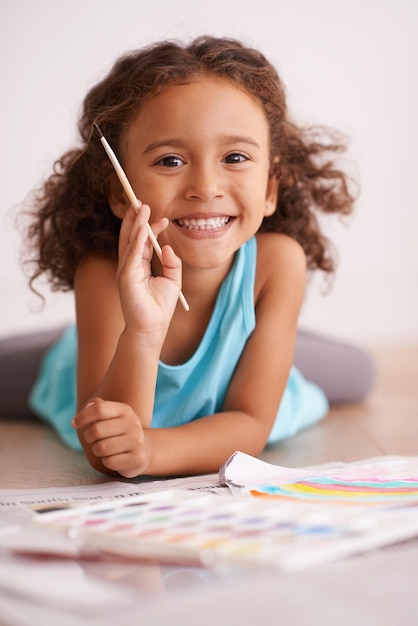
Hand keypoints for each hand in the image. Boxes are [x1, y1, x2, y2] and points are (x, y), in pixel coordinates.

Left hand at [71, 398, 148, 477]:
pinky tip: (113, 457)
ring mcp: (137, 441)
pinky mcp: (137, 458)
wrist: (144, 450)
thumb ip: (98, 407)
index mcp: (125, 410)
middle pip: (97, 430)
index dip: (82, 416)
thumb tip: (88, 407)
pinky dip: (107, 461)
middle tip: (92, 439)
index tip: (74, 423)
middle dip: (88, 437)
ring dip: (97, 450)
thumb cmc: (118, 431)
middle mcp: (133, 423)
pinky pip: (109, 462)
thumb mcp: (111, 416)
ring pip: (101, 448)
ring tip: (103, 448)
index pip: (99, 409)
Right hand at [117, 203, 181, 335]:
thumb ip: (172, 263)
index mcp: (139, 265)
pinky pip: (132, 254)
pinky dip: (137, 239)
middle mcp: (130, 265)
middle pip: (131, 236)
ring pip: (129, 241)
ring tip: (142, 207)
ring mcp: (126, 270)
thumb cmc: (159, 307)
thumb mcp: (172, 281)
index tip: (162, 217)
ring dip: (136, 223)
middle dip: (136, 218)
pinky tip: (143, 227)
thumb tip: (167, 247)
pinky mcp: (126, 277)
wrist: (151, 328)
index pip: (141, 241)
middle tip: (142, 201)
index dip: (150, 227)